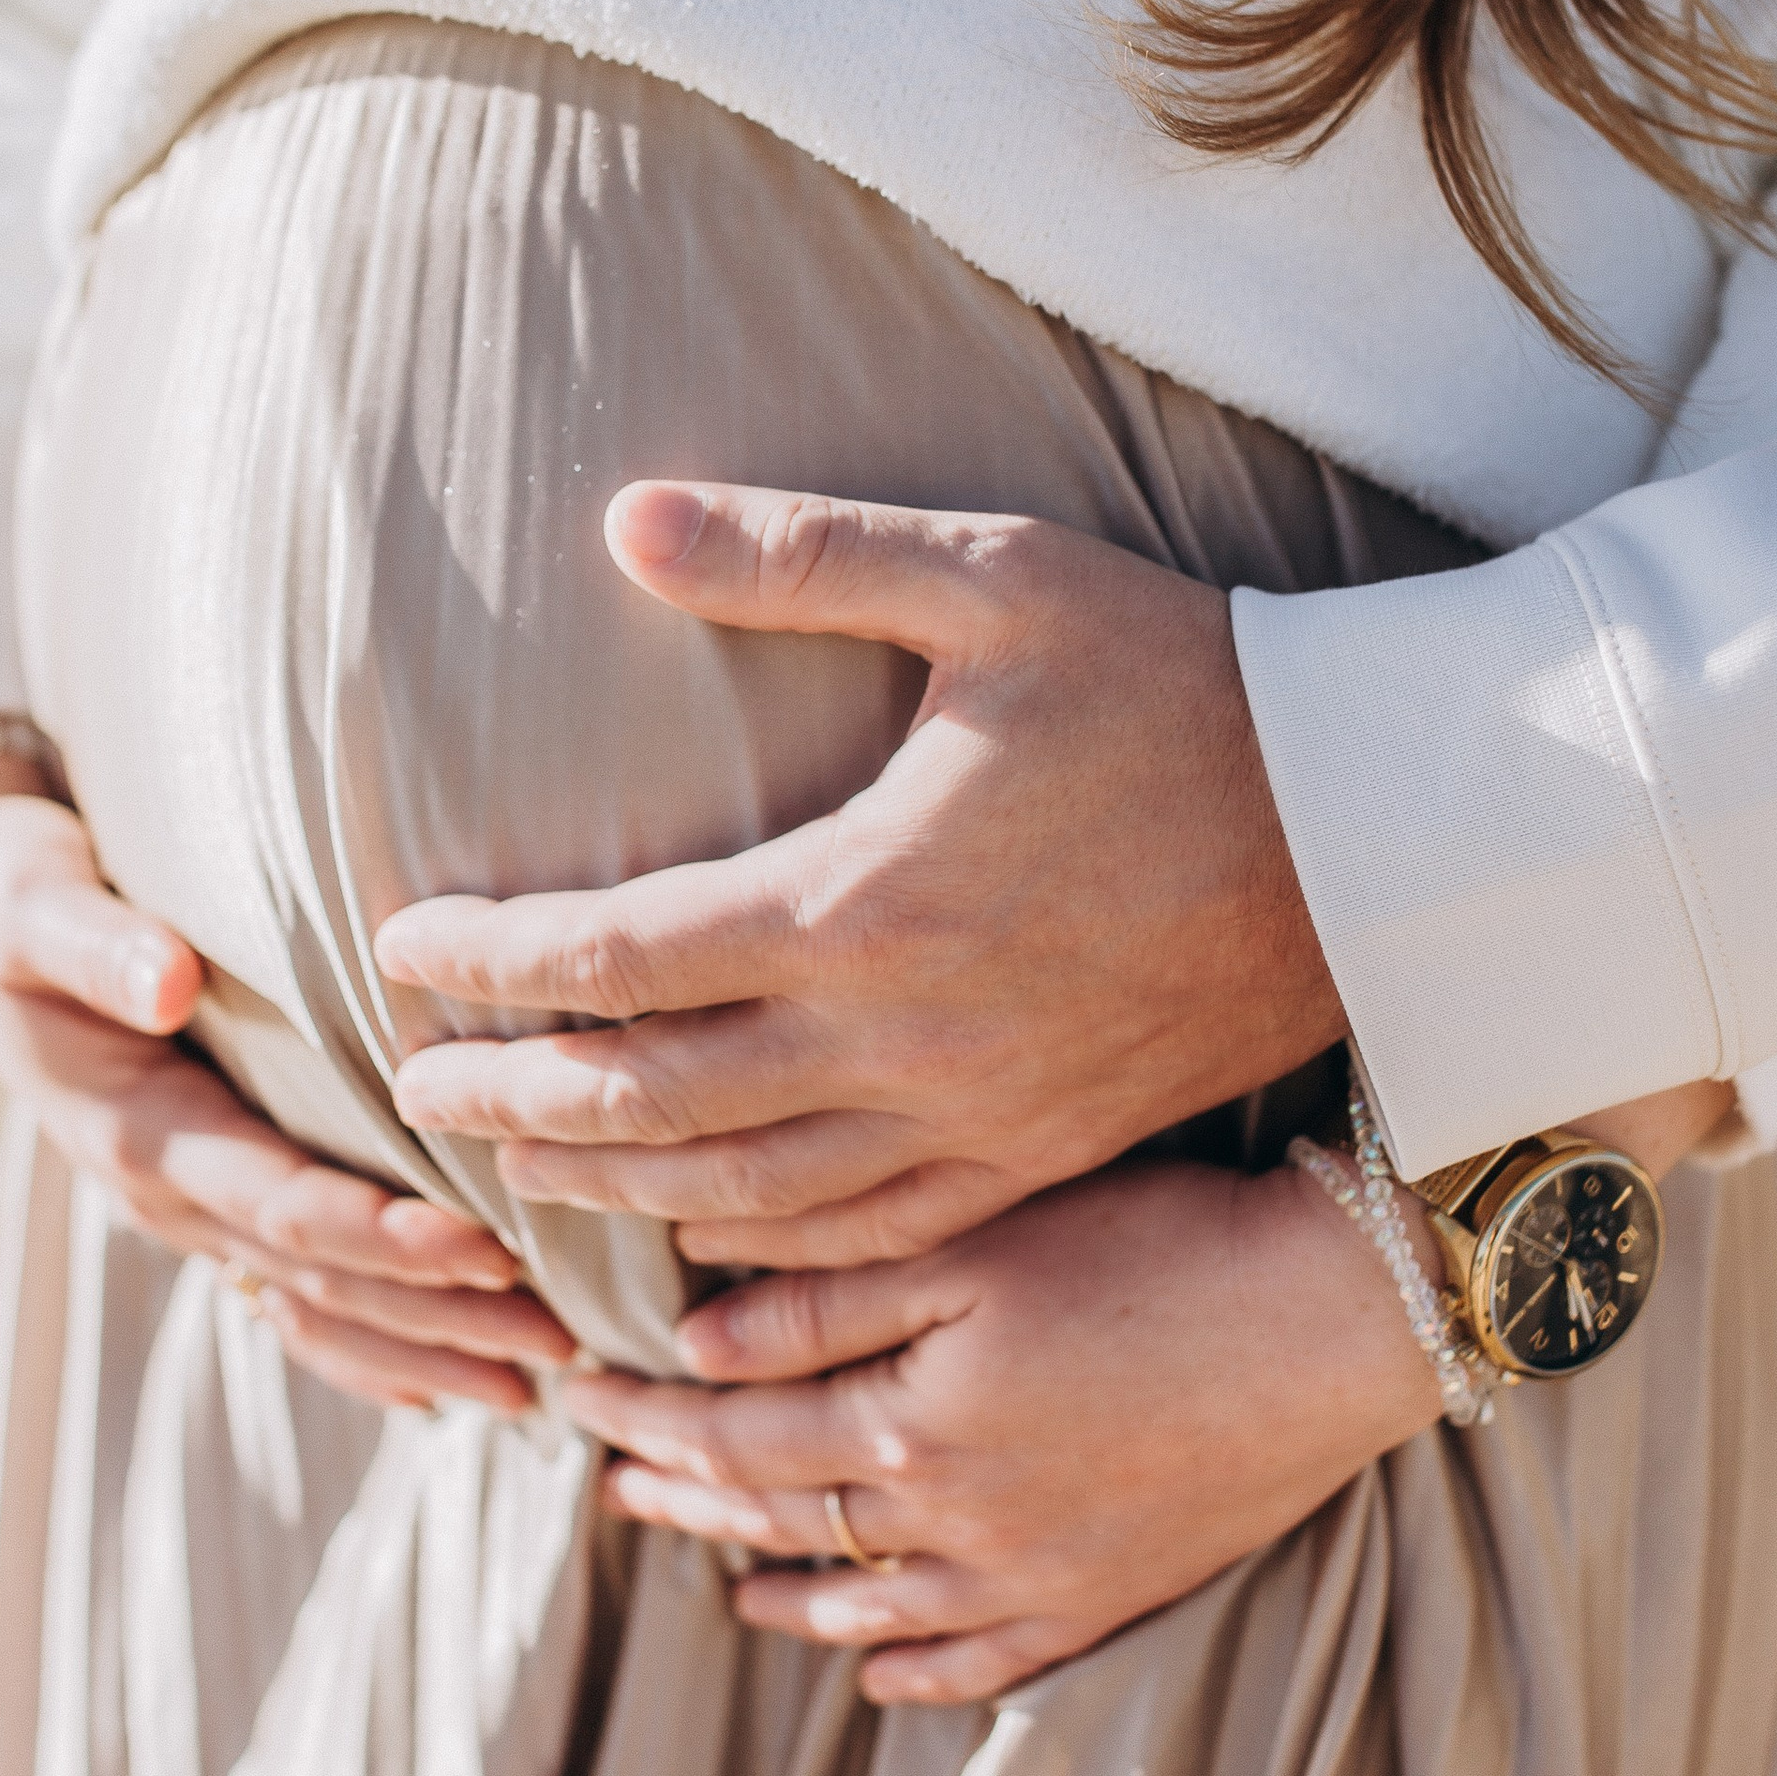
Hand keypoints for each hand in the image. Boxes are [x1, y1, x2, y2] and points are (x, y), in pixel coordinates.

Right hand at [0, 754, 572, 1411]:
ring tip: (538, 1382)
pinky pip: (291, 1296)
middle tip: (564, 1342)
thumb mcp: (34, 903)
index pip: (284, 1204)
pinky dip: (369, 1347)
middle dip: (441, 1316)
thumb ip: (101, 946)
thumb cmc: (5, 894)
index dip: (387, 1236)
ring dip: (424, 1351)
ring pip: (316, 1307)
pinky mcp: (206, 1196)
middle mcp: (165, 1191)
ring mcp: (186, 1206)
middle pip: (321, 1280)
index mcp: (138, 1133)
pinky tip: (446, 1382)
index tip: (491, 1250)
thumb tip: (170, 985)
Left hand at [377, 482, 1340, 1268]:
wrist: (1378, 835)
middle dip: (511, 1099)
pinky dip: (756, 1256)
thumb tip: (620, 519)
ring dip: (608, 1193)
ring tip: (515, 1174)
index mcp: (864, 898)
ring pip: (741, 1199)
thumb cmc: (1181, 683)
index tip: (398, 944)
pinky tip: (700, 1250)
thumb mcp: (997, 580)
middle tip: (407, 1091)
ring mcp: (974, 1120)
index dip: (488, 960)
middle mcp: (901, 1037)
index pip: (615, 955)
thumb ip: (802, 553)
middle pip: (649, 1102)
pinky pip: (864, 1242)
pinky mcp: (1038, 1160)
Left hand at [560, 1155, 1444, 1705]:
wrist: (1334, 1319)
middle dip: (690, 1495)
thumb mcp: (975, 1242)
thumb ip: (828, 1297)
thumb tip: (694, 1342)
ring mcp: (1036, 1578)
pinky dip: (916, 1672)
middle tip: (616, 1480)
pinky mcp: (1112, 1598)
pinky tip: (872, 1672)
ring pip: (873, 1606)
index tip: (575, 1393)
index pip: (732, 1432)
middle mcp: (955, 1526)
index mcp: (908, 1427)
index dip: (646, 1414)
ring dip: (786, 1588)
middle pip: (788, 1519)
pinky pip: (986, 1664)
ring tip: (722, 1577)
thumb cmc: (1156, 1244)